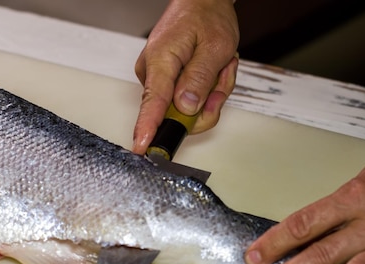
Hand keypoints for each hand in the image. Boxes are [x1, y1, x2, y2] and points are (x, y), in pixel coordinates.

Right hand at [132, 0, 238, 153]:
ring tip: (218, 66)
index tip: (141, 147)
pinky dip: (206, 90)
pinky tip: (211, 70)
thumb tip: (185, 107)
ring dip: (211, 93)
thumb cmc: (207, 18)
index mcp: (161, 61)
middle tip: (223, 75)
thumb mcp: (215, 47)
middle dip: (208, 102)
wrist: (202, 3)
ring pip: (187, 110)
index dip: (148, 127)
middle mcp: (153, 73)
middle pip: (177, 114)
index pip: (153, 102)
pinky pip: (187, 102)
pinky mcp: (165, 84)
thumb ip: (200, 79)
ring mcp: (158, 80)